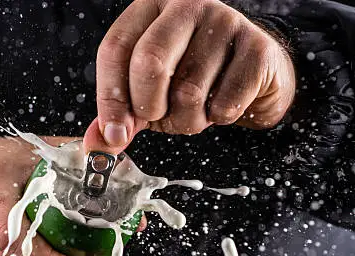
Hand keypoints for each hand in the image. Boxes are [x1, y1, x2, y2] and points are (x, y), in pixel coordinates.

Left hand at [83, 0, 294, 153]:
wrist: (255, 74)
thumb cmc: (195, 78)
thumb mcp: (150, 92)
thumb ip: (122, 114)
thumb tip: (98, 144)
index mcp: (150, 8)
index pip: (116, 49)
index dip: (110, 98)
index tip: (114, 133)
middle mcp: (187, 6)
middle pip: (150, 63)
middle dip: (149, 107)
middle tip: (160, 117)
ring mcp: (225, 21)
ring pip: (188, 91)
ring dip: (188, 120)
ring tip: (197, 111)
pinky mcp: (256, 47)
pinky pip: (224, 103)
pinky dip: (219, 118)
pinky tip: (223, 104)